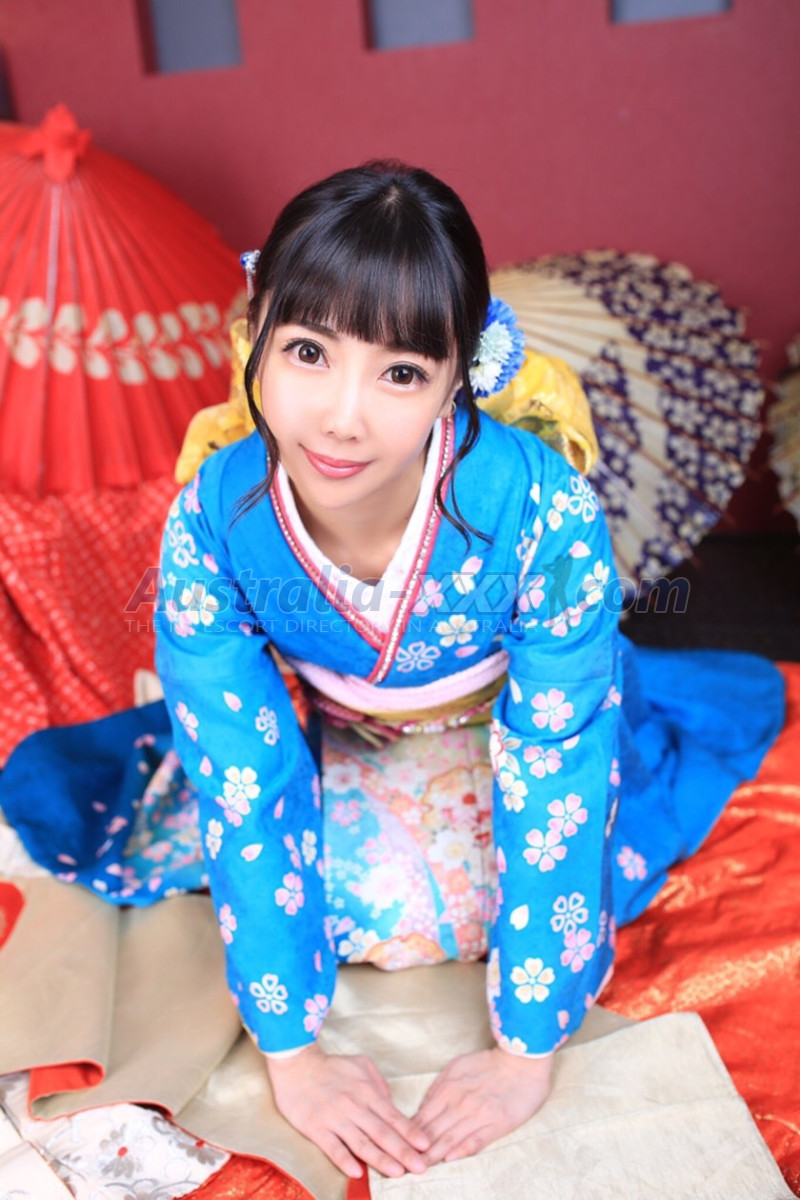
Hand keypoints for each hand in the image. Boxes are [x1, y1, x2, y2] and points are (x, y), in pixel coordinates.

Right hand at [266, 1043, 430, 1179]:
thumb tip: (392, 1106)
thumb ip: (379, 1086)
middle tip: (420, 1167)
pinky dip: (344, 1160)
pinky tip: (357, 1172)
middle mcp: (354, 1106)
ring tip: (397, 1172)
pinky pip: (332, 1147)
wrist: (297, 1064)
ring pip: (361, 1143)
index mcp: (367, 1092)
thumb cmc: (332, 1067)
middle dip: (403, 1151)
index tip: (426, 1147)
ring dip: (380, 1159)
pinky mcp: (316, 1128)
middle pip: (382, 1133)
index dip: (411, 1132)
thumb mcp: (362, 1065)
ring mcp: (335, 1118)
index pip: (394, 1116)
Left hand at [409, 1045, 553, 1166]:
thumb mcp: (457, 1067)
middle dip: (416, 1150)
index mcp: (448, 1088)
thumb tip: (423, 1108)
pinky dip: (462, 1150)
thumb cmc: (489, 1064)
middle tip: (403, 1165)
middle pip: (432, 1132)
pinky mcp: (498, 1123)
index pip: (422, 1118)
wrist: (522, 1061)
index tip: (397, 1149)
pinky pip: (476, 1140)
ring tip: (419, 1168)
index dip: (407, 1136)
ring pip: (450, 1139)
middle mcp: (460, 1102)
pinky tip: (450, 1159)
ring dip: (433, 1156)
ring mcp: (479, 1114)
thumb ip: (439, 1087)